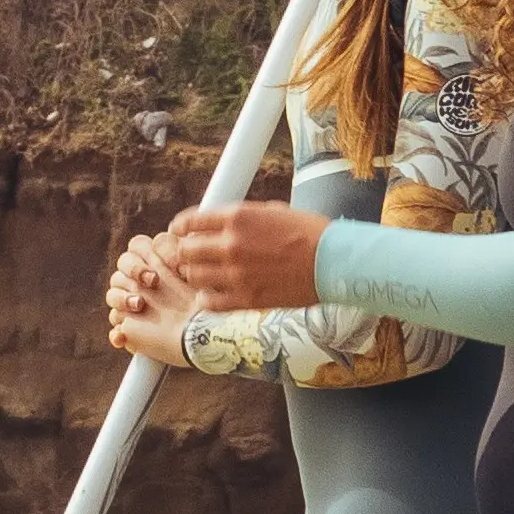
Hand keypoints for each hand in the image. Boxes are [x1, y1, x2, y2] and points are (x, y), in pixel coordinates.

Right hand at [106, 232, 205, 366]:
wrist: (207, 331)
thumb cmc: (203, 299)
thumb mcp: (194, 270)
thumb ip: (176, 250)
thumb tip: (160, 241)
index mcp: (153, 265)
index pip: (134, 250)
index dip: (140, 256)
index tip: (156, 267)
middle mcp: (140, 284)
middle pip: (119, 270)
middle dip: (132, 273)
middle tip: (152, 282)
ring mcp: (133, 307)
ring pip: (112, 296)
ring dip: (122, 298)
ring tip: (140, 306)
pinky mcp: (131, 331)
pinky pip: (115, 331)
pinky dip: (116, 334)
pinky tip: (122, 335)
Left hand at [159, 198, 325, 313]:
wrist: (333, 261)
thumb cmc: (309, 232)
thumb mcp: (271, 211)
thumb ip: (241, 217)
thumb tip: (218, 222)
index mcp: (237, 217)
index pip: (190, 220)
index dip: (180, 227)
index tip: (179, 231)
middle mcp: (231, 244)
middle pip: (186, 251)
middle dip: (186, 252)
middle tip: (193, 255)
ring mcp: (236, 274)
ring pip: (194, 277)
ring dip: (196, 274)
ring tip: (206, 274)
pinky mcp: (246, 299)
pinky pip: (209, 302)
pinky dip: (208, 298)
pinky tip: (215, 293)